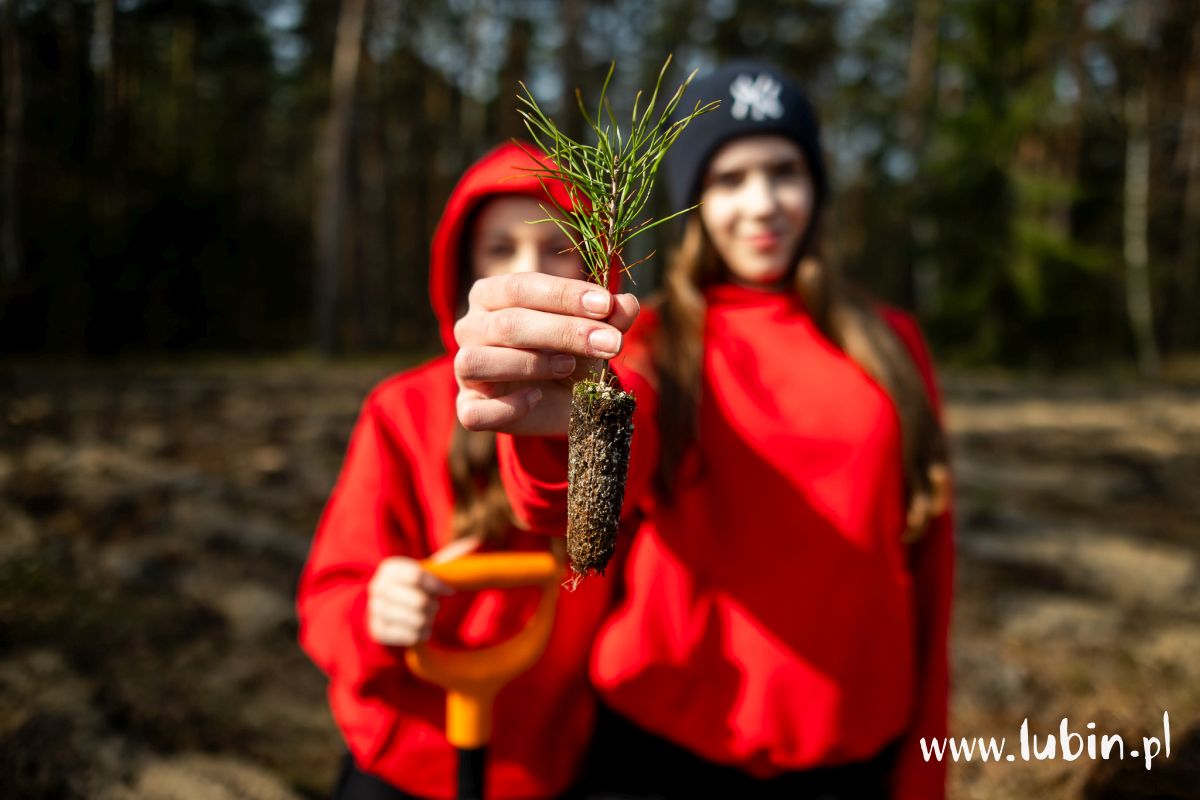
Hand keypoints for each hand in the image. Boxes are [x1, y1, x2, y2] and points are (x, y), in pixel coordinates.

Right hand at [365, 535, 482, 646]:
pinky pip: (411, 637)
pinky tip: (420, 629)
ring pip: (417, 621)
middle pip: (420, 602)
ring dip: (428, 621)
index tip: (450, 592)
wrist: (388, 608)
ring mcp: (375, 610)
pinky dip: (422, 634)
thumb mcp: (429, 570)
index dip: (438, 586)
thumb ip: (449, 558)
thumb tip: (475, 541)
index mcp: (391, 568)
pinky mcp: (378, 631)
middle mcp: (378, 587)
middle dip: (434, 606)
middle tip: (434, 607)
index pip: (418, 576)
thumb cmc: (416, 586)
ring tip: (426, 617)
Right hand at [453, 272, 639, 434]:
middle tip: (609, 343)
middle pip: (508, 324)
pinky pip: (473, 411)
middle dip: (564, 332)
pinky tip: (537, 398)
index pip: (521, 287)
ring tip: (569, 367)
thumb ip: (610, 316)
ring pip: (477, 361)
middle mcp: (471, 327)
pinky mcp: (469, 407)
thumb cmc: (569, 351)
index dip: (564, 295)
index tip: (606, 305)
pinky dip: (507, 407)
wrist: (561, 399)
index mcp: (493, 295)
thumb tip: (626, 304)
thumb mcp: (594, 331)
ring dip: (530, 364)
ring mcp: (465, 370)